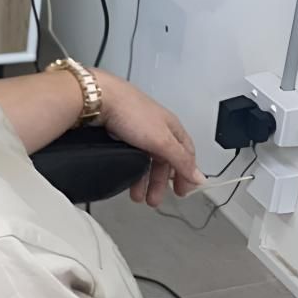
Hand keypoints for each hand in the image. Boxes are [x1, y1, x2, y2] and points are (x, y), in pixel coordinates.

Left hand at [93, 72, 204, 206]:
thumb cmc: (131, 111)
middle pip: (164, 160)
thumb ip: (181, 160)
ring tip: (137, 196)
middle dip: (161, 182)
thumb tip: (198, 176)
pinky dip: (131, 169)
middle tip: (155, 200)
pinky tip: (126, 178)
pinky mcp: (120, 131)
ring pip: (146, 159)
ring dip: (143, 180)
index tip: (184, 191)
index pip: (187, 154)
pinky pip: (130, 155)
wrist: (99, 98)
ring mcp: (138, 129)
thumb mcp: (162, 141)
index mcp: (171, 128)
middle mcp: (156, 128)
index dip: (187, 173)